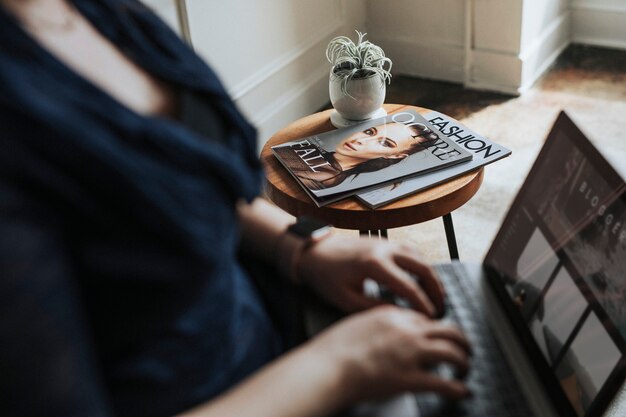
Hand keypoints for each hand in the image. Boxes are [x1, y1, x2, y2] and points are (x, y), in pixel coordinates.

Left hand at [297, 235, 444, 316]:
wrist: (314, 252)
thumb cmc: (326, 277)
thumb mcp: (347, 299)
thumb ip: (375, 308)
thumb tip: (401, 314)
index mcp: (374, 265)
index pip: (409, 287)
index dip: (423, 305)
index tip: (431, 319)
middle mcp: (385, 250)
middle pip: (423, 268)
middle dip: (436, 289)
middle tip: (442, 308)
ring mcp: (386, 242)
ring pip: (420, 257)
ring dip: (431, 277)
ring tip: (436, 297)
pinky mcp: (384, 241)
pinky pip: (410, 252)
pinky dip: (421, 266)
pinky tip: (421, 281)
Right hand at [308, 306, 471, 402]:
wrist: (327, 367)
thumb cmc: (333, 350)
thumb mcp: (355, 323)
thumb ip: (374, 324)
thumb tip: (381, 331)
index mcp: (392, 316)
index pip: (425, 318)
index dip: (436, 328)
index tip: (438, 336)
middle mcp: (407, 331)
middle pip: (448, 329)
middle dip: (461, 340)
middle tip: (464, 349)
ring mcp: (411, 354)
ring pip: (453, 352)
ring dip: (464, 361)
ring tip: (465, 368)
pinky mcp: (411, 379)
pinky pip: (445, 383)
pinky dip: (458, 388)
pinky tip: (462, 391)